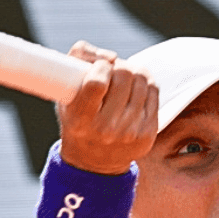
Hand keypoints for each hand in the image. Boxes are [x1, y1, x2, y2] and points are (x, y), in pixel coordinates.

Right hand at [57, 41, 158, 174]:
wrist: (94, 160)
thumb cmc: (77, 119)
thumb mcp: (64, 92)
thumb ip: (77, 60)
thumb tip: (110, 57)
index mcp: (81, 119)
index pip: (97, 83)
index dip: (100, 66)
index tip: (99, 68)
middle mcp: (106, 129)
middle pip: (124, 76)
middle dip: (118, 66)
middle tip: (112, 71)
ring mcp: (130, 132)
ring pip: (142, 80)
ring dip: (133, 72)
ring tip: (123, 79)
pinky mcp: (148, 132)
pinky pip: (154, 92)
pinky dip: (145, 84)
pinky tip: (134, 89)